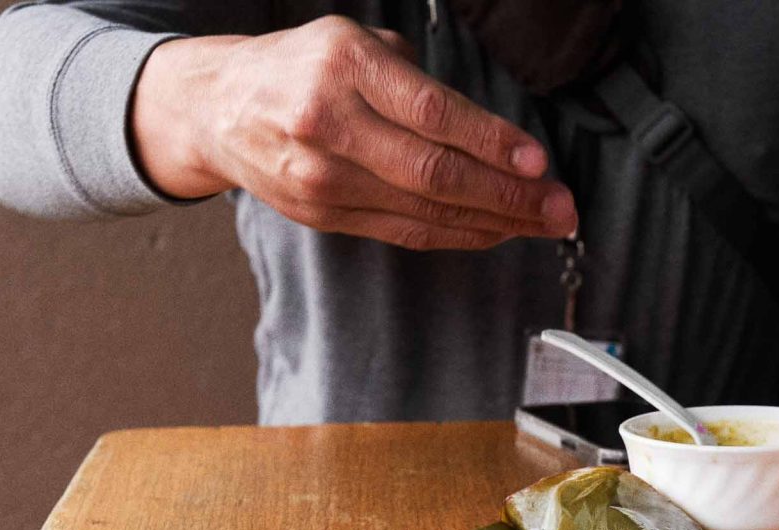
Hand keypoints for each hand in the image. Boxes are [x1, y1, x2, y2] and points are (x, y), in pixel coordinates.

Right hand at [130, 16, 576, 249]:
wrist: (218, 107)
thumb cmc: (302, 69)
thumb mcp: (358, 46)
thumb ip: (421, 85)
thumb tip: (499, 139)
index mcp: (344, 67)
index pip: (433, 113)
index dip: (493, 143)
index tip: (540, 162)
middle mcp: (328, 122)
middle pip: (436, 172)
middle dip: (510, 195)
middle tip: (560, 207)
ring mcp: (322, 176)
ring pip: (426, 210)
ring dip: (496, 222)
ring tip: (542, 223)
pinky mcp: (323, 214)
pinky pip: (406, 231)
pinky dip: (459, 234)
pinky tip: (496, 230)